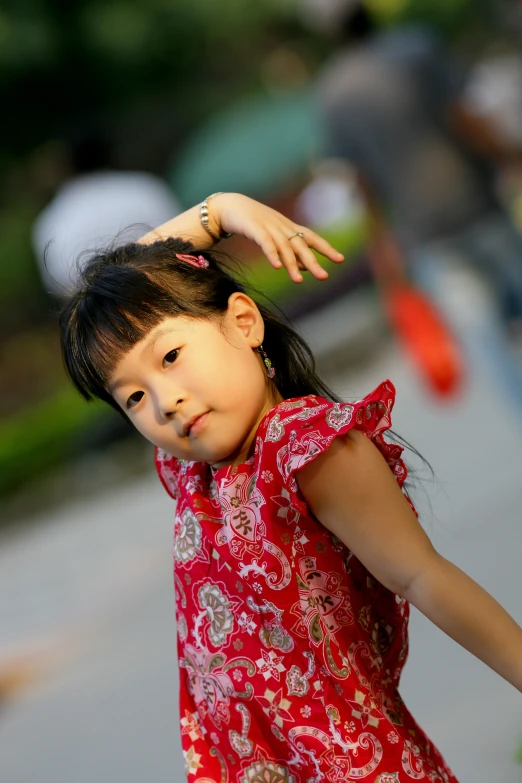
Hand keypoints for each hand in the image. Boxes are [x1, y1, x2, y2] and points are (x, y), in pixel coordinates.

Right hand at [212, 193, 344, 282]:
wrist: (229, 206)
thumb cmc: (253, 224)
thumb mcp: (275, 238)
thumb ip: (290, 252)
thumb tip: (305, 267)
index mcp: (288, 228)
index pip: (312, 238)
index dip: (326, 248)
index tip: (340, 259)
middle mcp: (282, 227)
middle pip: (301, 245)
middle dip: (313, 261)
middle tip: (324, 276)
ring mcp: (268, 227)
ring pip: (284, 247)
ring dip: (292, 264)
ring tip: (298, 281)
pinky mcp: (253, 228)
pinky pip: (265, 242)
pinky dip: (271, 254)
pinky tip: (276, 266)